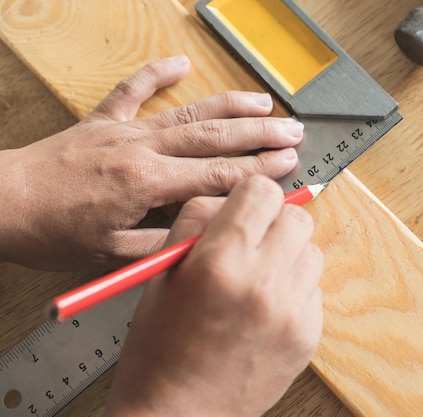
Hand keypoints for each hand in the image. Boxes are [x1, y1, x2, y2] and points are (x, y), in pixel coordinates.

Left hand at [0, 56, 302, 269]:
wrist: (1, 203)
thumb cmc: (52, 232)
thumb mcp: (112, 255)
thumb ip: (164, 243)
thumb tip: (207, 234)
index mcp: (146, 183)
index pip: (216, 174)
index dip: (257, 169)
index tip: (288, 162)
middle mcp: (141, 149)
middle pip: (212, 137)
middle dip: (259, 133)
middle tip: (294, 130)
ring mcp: (123, 130)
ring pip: (187, 112)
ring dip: (229, 106)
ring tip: (264, 102)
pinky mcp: (102, 121)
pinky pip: (132, 91)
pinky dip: (157, 74)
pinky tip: (181, 62)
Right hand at [103, 175, 323, 416]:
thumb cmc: (160, 350)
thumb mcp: (161, 274)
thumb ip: (195, 223)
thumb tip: (228, 199)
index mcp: (221, 262)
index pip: (262, 193)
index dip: (250, 197)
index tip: (243, 210)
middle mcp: (264, 283)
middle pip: (297, 218)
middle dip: (274, 223)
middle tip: (251, 243)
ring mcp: (292, 312)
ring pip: (312, 251)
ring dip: (288, 255)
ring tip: (258, 279)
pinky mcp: (308, 336)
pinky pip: (314, 289)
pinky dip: (294, 290)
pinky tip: (266, 309)